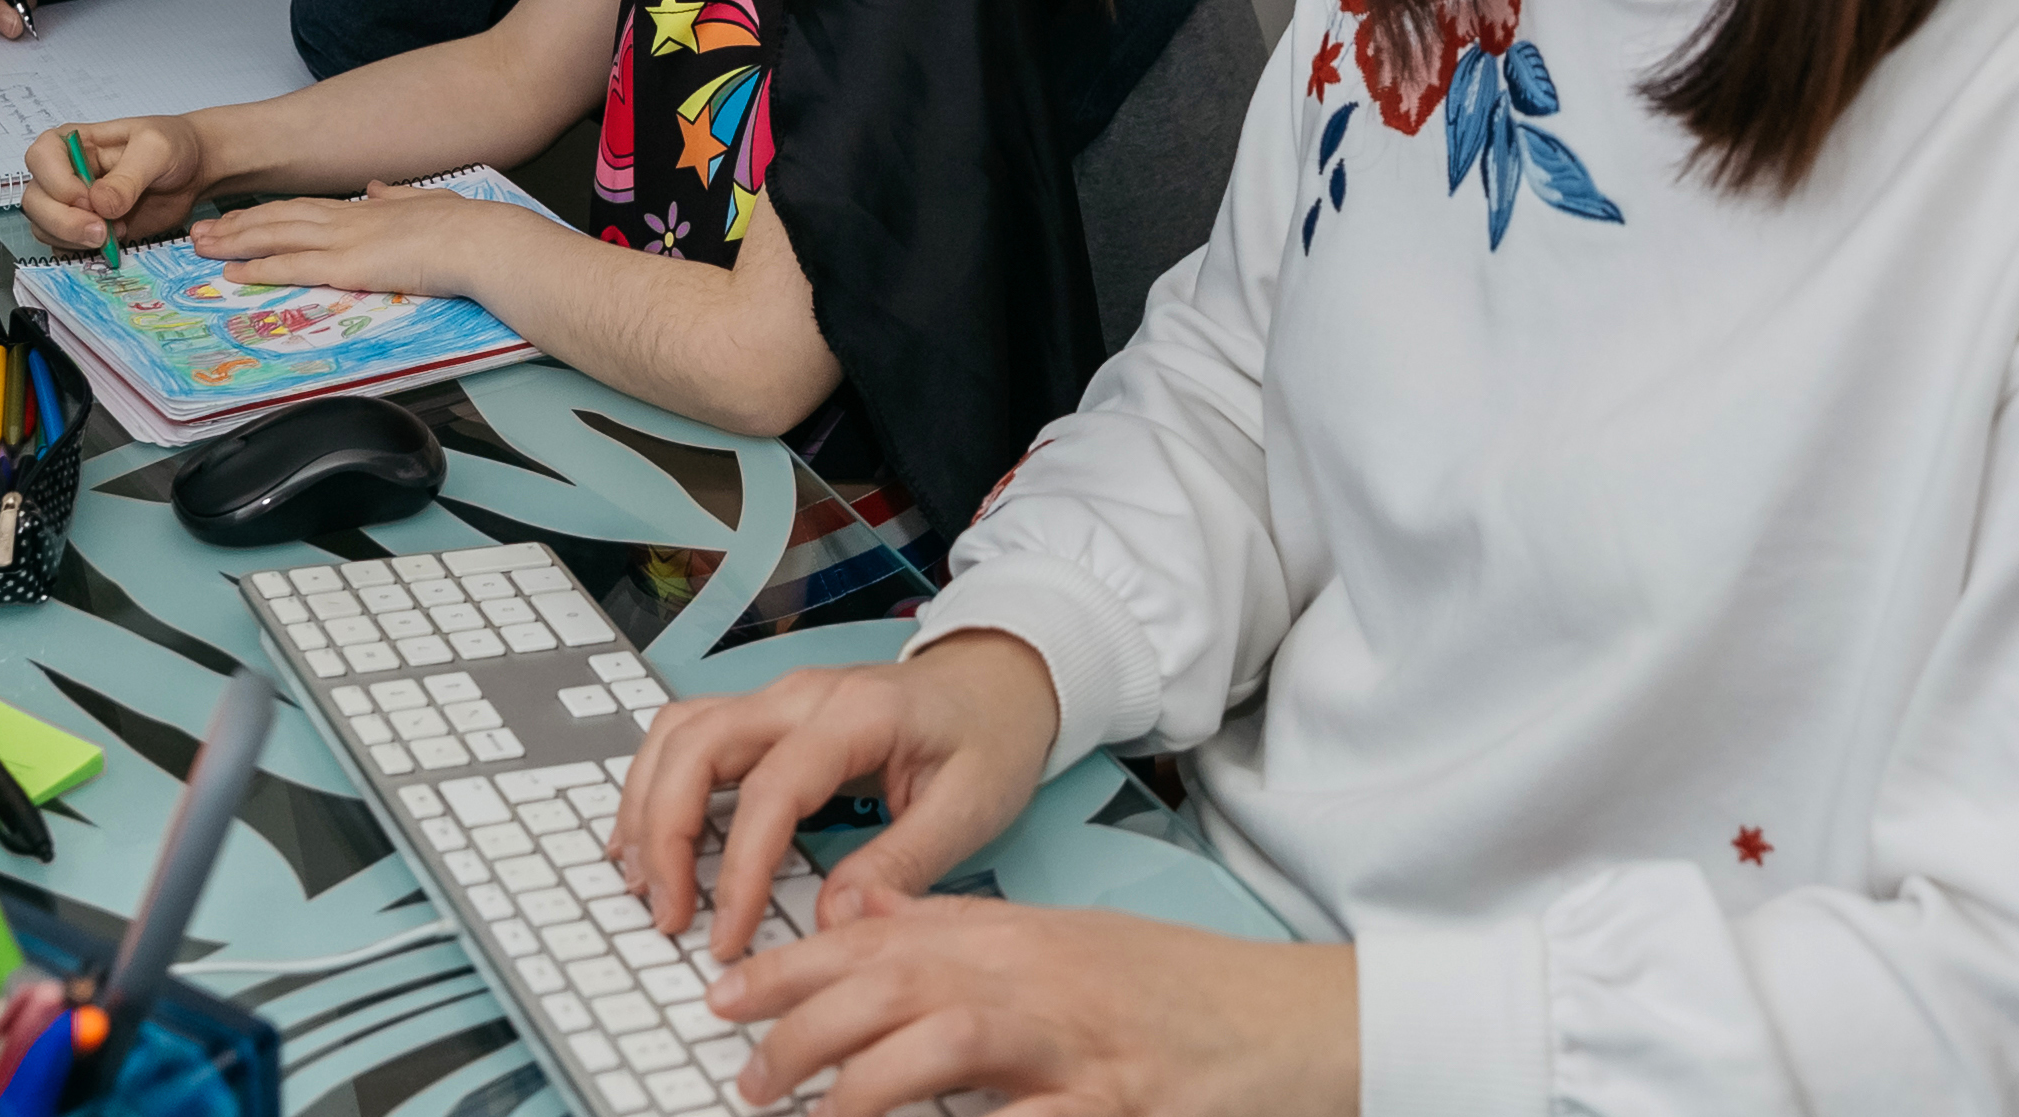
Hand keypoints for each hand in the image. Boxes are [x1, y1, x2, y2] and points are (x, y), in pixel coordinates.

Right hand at [23, 115, 211, 248]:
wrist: (191, 172)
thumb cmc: (172, 147)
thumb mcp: (156, 150)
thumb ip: (127, 177)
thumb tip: (99, 205)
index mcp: (71, 142)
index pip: (40, 159)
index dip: (59, 184)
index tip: (91, 200)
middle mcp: (63, 172)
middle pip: (35, 200)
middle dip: (63, 221)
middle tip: (102, 231)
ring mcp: (70, 204)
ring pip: (44, 228)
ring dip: (74, 240)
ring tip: (115, 234)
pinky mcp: (82, 230)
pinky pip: (63, 247)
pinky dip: (82, 252)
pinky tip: (114, 244)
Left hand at [186, 182, 556, 302]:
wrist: (482, 239)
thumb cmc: (466, 229)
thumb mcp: (426, 202)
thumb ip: (397, 196)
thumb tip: (376, 187)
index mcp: (365, 209)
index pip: (303, 208)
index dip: (268, 212)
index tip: (241, 216)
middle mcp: (347, 219)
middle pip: (278, 218)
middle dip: (236, 225)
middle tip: (200, 231)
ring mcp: (345, 240)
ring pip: (275, 237)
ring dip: (234, 242)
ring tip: (202, 248)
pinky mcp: (348, 265)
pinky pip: (292, 266)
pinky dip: (258, 269)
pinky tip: (233, 273)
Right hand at [612, 632, 1057, 963]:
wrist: (1001, 681)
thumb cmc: (990, 738)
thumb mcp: (970, 809)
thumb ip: (900, 864)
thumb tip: (832, 921)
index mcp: (858, 715)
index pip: (771, 790)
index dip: (739, 871)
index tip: (728, 935)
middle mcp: (802, 695)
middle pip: (697, 746)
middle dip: (663, 833)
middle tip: (667, 913)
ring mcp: (778, 697)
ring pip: (677, 733)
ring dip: (646, 805)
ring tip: (642, 881)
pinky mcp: (766, 714)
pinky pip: (689, 736)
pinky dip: (657, 785)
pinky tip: (650, 839)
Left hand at [705, 899, 1360, 1116]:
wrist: (1296, 1021)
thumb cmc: (1176, 990)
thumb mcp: (1060, 943)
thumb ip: (960, 932)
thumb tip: (863, 920)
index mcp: (1017, 938)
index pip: (879, 940)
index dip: (790, 969)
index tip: (722, 998)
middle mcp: (1038, 979)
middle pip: (894, 987)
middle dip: (803, 1030)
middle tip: (749, 1077)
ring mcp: (1080, 1045)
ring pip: (948, 1044)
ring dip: (864, 1086)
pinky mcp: (1121, 1105)